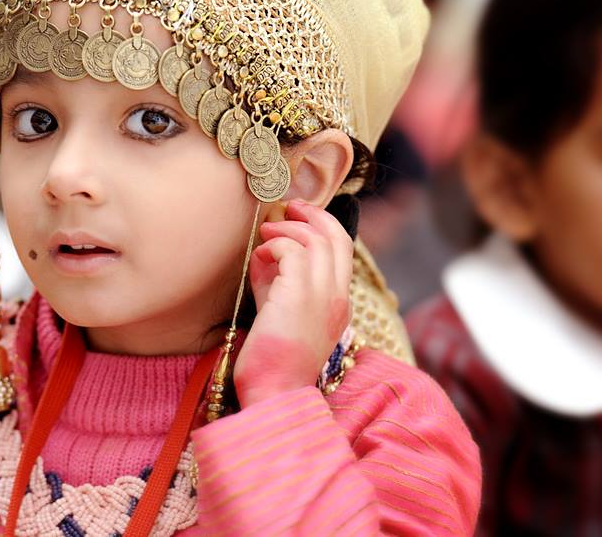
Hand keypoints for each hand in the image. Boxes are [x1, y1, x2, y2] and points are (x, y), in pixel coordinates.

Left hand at [233, 199, 352, 408]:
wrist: (273, 394)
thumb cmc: (272, 361)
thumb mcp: (279, 315)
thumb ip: (276, 285)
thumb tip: (263, 255)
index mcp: (338, 304)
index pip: (342, 253)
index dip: (321, 229)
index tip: (298, 220)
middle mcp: (337, 297)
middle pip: (338, 238)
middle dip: (314, 215)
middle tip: (290, 207)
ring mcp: (322, 296)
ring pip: (316, 240)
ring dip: (288, 229)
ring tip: (266, 232)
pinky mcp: (299, 297)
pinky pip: (292, 251)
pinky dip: (274, 247)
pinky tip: (259, 257)